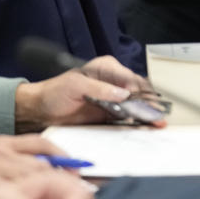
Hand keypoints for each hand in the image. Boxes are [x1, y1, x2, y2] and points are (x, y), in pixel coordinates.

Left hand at [14, 56, 155, 131]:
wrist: (42, 111)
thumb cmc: (54, 93)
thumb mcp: (75, 86)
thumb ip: (99, 89)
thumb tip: (123, 93)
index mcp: (106, 68)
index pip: (130, 78)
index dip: (142, 91)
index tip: (148, 104)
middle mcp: (113, 82)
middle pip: (138, 92)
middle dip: (149, 104)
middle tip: (158, 118)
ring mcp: (113, 99)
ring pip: (137, 106)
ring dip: (147, 115)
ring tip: (157, 125)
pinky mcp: (111, 114)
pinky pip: (128, 118)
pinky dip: (137, 123)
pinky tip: (145, 129)